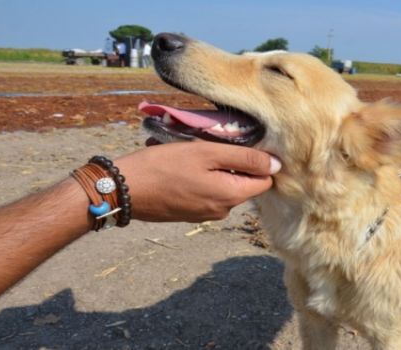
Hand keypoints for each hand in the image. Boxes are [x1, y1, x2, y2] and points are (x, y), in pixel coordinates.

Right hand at [115, 141, 280, 221]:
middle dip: (231, 161)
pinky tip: (178, 164)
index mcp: (231, 196)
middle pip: (243, 182)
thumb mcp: (207, 153)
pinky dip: (197, 176)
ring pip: (222, 184)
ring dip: (211, 166)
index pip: (265, 181)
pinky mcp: (188, 213)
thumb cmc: (165, 167)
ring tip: (188, 151)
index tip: (242, 143)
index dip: (259, 160)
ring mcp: (204, 214)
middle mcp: (222, 210)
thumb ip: (245, 158)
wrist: (124, 190)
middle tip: (209, 143)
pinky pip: (203, 191)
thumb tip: (276, 164)